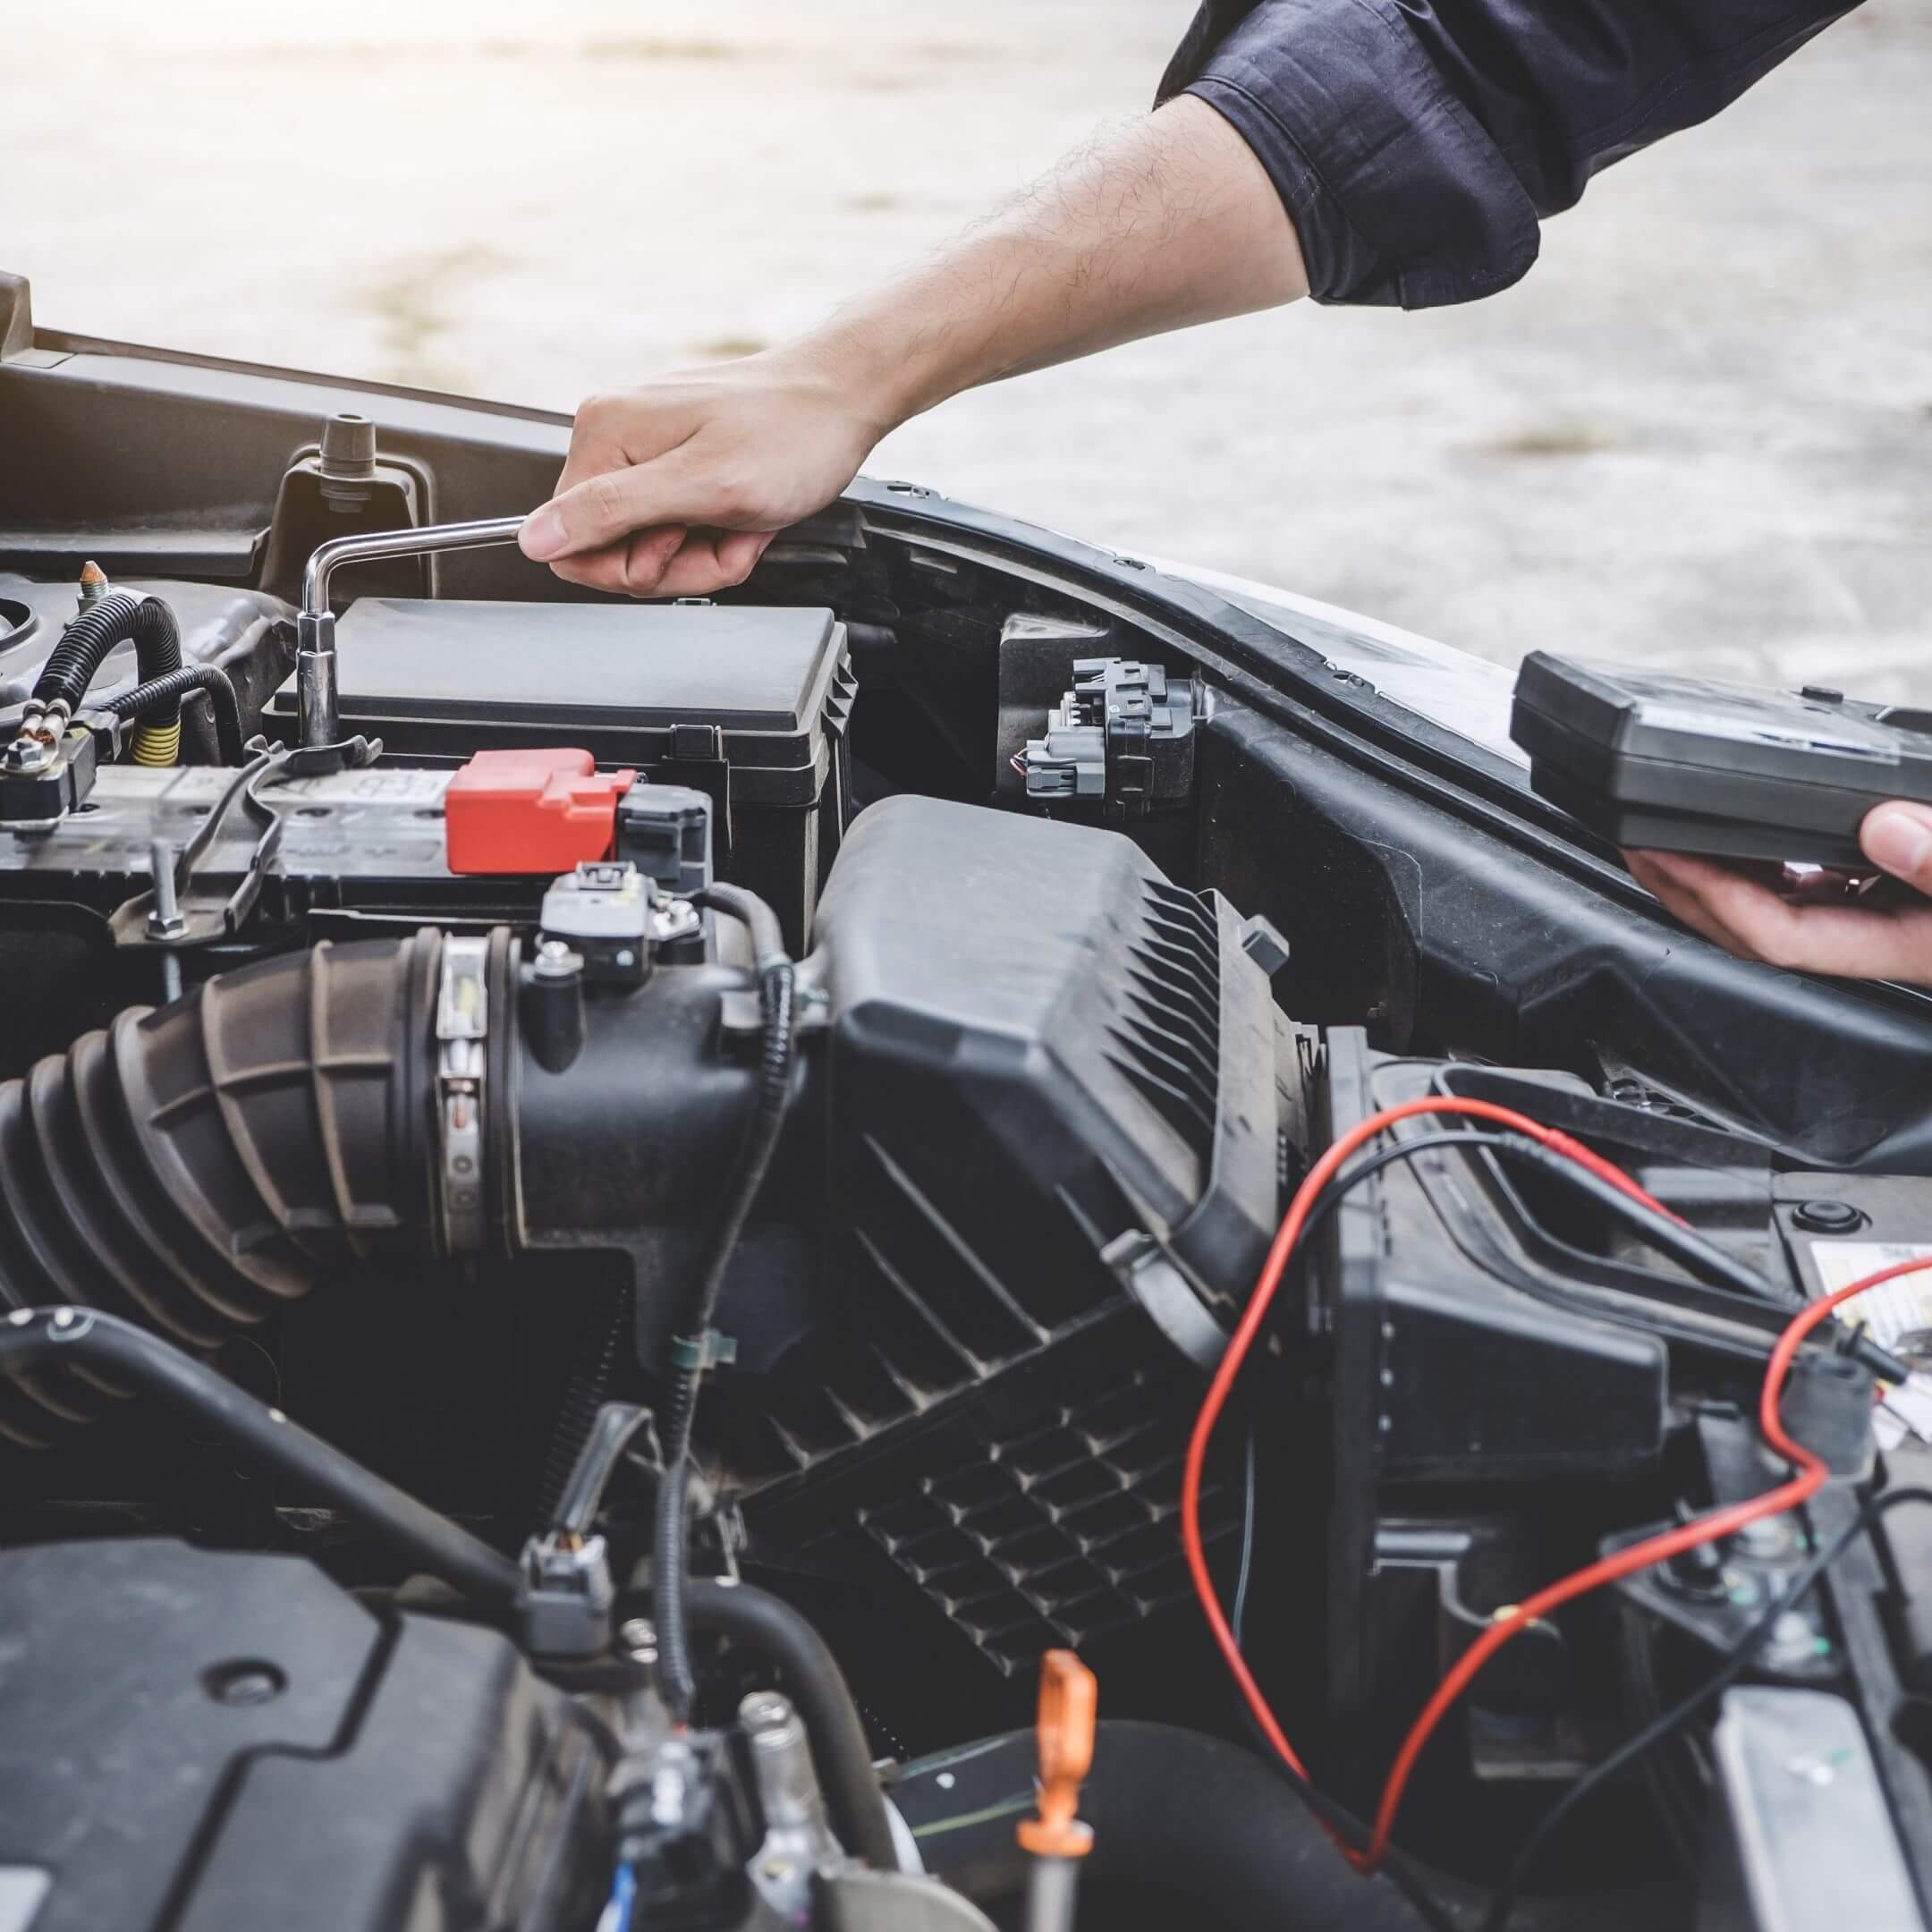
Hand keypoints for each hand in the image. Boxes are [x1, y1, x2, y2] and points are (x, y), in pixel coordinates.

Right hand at [517, 348, 887, 596]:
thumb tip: (536, 538)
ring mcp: (647, 448)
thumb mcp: (701, 486)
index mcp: (603, 435)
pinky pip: (680, 525)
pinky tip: (746, 518)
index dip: (630, 568)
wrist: (845, 398)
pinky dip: (719, 535)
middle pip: (613, 548)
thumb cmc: (791, 434)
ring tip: (741, 523)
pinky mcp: (678, 460)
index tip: (680, 550)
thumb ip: (612, 512)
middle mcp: (615, 435)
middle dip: (676, 561)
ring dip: (704, 551)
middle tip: (722, 537)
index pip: (568, 542)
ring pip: (652, 544)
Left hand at [1626, 803, 1931, 984]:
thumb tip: (1882, 827)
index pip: (1775, 935)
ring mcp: (1874, 921)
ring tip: (1664, 839)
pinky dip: (1761, 864)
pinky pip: (1804, 886)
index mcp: (1898, 946)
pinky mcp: (1882, 897)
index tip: (1667, 854)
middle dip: (1686, 889)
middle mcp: (1874, 940)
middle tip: (1636, 844)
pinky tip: (1739, 840)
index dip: (1713, 895)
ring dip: (1713, 876)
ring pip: (1770, 909)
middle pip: (1752, 928)